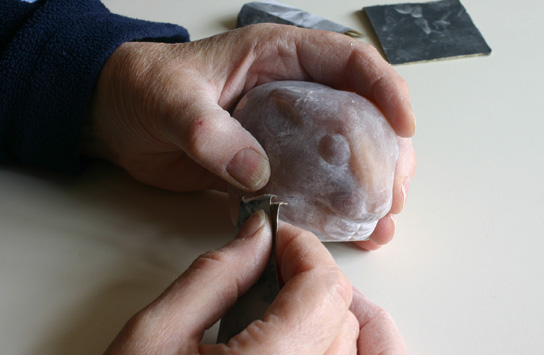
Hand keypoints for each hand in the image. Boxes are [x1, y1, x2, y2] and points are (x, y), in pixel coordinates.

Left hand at [85, 23, 415, 246]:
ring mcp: (284, 131)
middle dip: (387, 148)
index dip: (384, 87)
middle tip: (397, 187)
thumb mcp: (171, 100)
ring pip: (342, 152)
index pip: (347, 60)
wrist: (117, 117)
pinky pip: (310, 183)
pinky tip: (350, 230)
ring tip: (384, 216)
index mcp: (277, 57)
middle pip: (360, 112)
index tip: (403, 124)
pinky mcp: (270, 164)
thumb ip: (210, 132)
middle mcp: (291, 92)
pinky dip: (332, 207)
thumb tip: (257, 171)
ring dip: (368, 184)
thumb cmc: (143, 88)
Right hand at [104, 212, 406, 353]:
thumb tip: (257, 236)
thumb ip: (215, 276)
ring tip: (275, 302)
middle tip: (267, 265)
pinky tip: (300, 332)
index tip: (276, 239)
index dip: (303, 250)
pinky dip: (335, 344)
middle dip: (307, 276)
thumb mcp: (157, 336)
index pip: (324, 289)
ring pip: (348, 343)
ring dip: (319, 311)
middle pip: (340, 314)